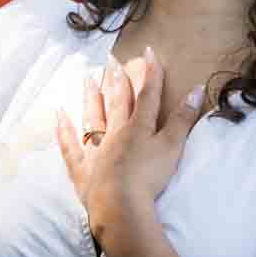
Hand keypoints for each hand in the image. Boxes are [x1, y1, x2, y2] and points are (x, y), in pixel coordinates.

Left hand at [54, 49, 193, 249]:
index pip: (147, 95)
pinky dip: (63, 130)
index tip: (148, 52)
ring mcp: (95, 149)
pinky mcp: (82, 169)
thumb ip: (183, 119)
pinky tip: (58, 114)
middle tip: (111, 61)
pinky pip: (70, 145)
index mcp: (138, 128)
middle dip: (116, 81)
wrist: (119, 204)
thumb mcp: (172, 147)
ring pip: (92, 118)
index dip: (150, 74)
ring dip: (91, 97)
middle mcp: (114, 133)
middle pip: (116, 103)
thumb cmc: (149, 177)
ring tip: (87, 78)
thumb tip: (196, 89)